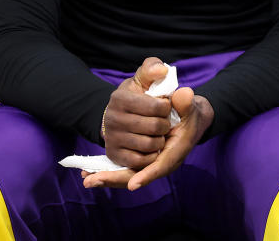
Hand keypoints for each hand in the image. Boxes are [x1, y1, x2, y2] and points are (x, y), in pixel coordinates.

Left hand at [83, 87, 213, 190]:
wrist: (191, 118)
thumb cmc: (188, 110)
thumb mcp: (188, 103)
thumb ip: (184, 100)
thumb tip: (183, 93)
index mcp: (177, 148)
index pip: (162, 165)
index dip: (147, 175)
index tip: (133, 184)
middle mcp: (165, 160)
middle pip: (140, 175)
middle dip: (117, 179)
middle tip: (92, 181)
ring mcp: (154, 162)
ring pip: (131, 175)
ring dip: (110, 178)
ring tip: (88, 179)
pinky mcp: (145, 161)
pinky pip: (127, 170)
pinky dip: (111, 173)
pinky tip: (90, 175)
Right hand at [101, 58, 171, 170]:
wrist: (120, 115)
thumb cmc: (138, 95)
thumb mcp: (144, 78)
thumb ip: (153, 68)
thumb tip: (162, 70)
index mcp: (120, 98)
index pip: (157, 106)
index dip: (167, 107)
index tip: (165, 106)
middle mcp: (113, 118)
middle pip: (154, 127)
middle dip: (165, 124)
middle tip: (164, 122)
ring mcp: (111, 138)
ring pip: (148, 145)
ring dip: (159, 141)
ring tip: (158, 134)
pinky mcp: (113, 154)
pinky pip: (139, 161)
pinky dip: (151, 156)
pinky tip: (152, 146)